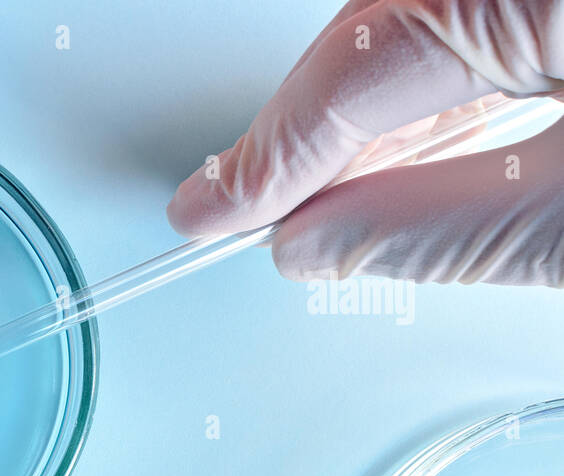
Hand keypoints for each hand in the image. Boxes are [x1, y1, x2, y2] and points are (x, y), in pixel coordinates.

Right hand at [167, 0, 563, 285]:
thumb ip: (446, 228)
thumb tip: (317, 243)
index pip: (357, 67)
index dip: (272, 154)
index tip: (211, 211)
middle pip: (371, 28)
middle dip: (308, 125)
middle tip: (252, 208)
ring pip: (412, 18)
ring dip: (365, 106)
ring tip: (328, 195)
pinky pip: (473, 13)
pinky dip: (432, 78)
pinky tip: (416, 140)